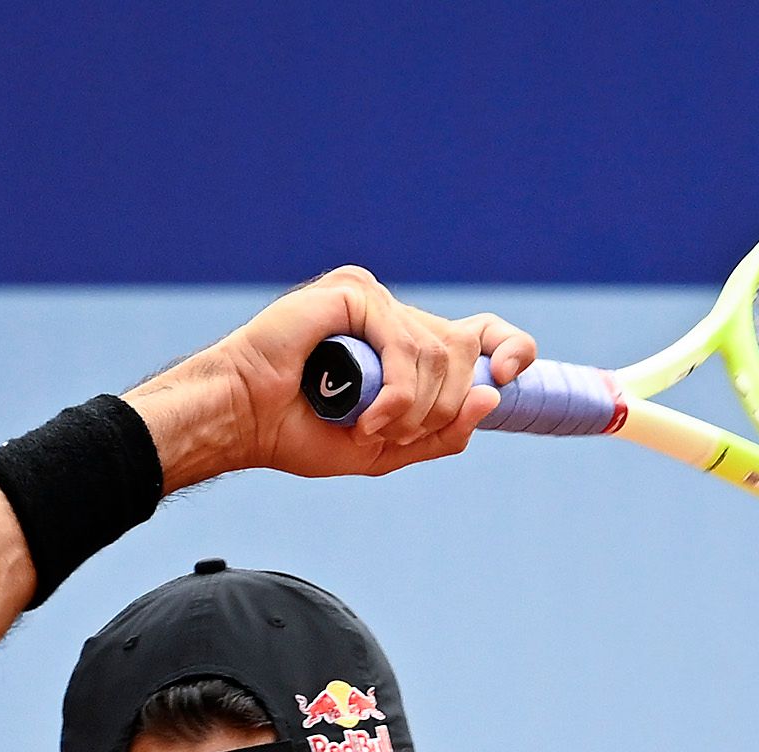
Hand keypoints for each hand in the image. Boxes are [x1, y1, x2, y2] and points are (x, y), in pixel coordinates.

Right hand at [125, 267, 541, 490]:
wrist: (246, 422)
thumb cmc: (304, 433)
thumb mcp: (391, 449)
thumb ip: (445, 432)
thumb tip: (493, 396)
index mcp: (407, 348)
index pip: (482, 333)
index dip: (512, 347)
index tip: (511, 376)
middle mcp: (395, 317)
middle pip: (465, 354)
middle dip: (443, 408)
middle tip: (396, 434)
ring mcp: (375, 301)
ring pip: (440, 354)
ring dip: (415, 409)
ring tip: (370, 429)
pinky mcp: (354, 293)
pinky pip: (405, 343)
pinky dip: (397, 392)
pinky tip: (368, 414)